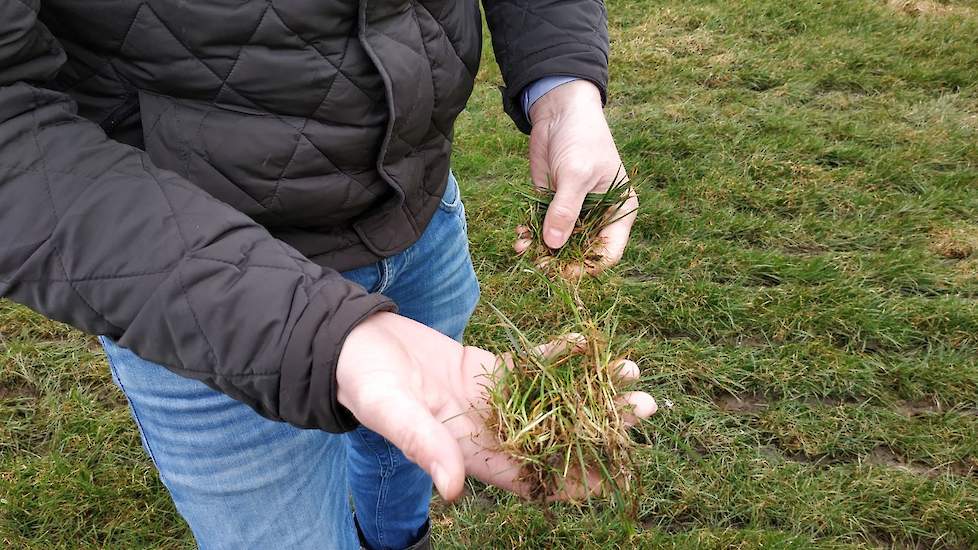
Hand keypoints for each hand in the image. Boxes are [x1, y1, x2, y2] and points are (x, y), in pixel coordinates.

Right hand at [336, 312, 656, 500]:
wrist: (353, 345)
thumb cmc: (365, 384)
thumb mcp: (392, 413)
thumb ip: (423, 446)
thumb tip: (452, 489)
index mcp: (470, 454)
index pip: (531, 477)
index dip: (572, 480)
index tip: (614, 474)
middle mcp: (489, 430)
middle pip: (556, 436)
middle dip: (601, 426)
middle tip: (645, 410)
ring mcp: (492, 399)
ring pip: (553, 399)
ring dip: (592, 389)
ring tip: (633, 376)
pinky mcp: (488, 367)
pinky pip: (532, 365)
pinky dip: (561, 355)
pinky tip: (591, 344)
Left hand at [516, 80, 638, 275]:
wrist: (559, 111)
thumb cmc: (581, 138)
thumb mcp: (575, 174)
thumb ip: (565, 210)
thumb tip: (554, 245)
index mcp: (619, 211)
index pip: (609, 251)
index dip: (589, 265)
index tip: (567, 271)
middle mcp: (598, 216)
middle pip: (582, 251)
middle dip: (561, 260)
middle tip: (540, 266)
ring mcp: (574, 211)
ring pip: (559, 242)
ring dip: (541, 250)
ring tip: (523, 250)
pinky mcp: (552, 203)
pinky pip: (542, 227)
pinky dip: (531, 235)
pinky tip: (519, 239)